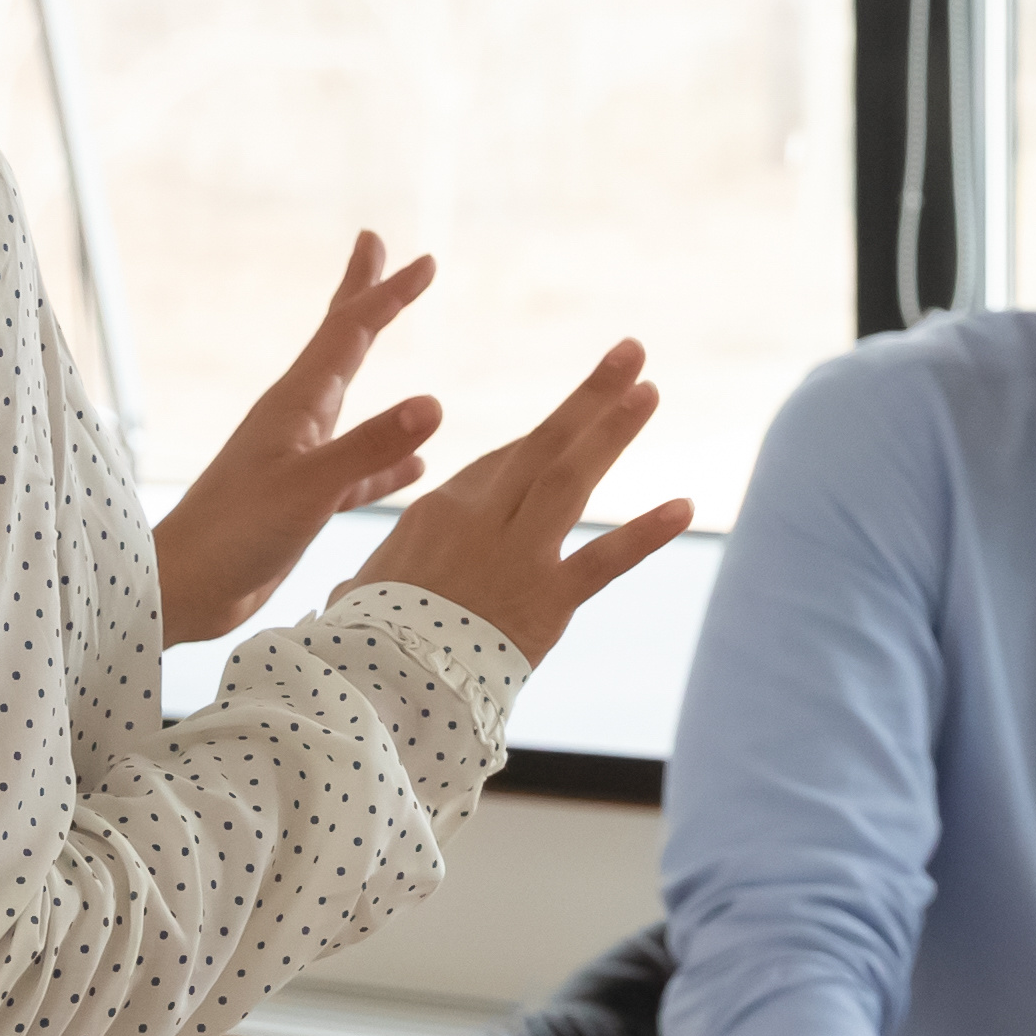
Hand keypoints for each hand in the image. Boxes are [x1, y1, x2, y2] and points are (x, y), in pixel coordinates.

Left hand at [154, 235, 446, 640]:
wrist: (184, 588)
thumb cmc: (233, 533)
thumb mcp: (310, 487)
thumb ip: (372, 448)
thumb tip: (434, 403)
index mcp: (295, 405)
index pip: (350, 332)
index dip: (389, 295)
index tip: (425, 262)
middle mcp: (296, 420)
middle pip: (339, 343)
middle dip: (362, 295)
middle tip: (378, 247)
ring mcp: (299, 458)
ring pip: (348, 399)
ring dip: (374, 364)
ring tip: (388, 334)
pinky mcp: (301, 499)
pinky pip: (356, 468)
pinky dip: (386, 460)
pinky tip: (416, 465)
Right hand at [348, 338, 692, 667]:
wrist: (383, 683)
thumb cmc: (366, 643)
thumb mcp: (366, 587)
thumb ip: (381, 575)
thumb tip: (353, 590)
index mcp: (439, 509)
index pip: (503, 461)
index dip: (547, 437)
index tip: (578, 414)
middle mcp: (481, 519)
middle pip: (543, 444)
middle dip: (590, 395)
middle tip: (631, 352)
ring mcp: (517, 556)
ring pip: (571, 479)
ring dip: (613, 432)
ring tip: (649, 390)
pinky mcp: (548, 600)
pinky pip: (603, 560)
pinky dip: (645, 533)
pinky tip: (682, 505)